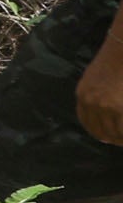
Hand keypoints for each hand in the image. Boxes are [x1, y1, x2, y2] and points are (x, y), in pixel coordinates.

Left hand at [81, 14, 122, 146]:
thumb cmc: (115, 61)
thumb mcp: (96, 79)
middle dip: (113, 139)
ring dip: (122, 139)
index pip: (87, 123)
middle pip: (101, 132)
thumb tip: (105, 118)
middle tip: (121, 141)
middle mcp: (91, 102)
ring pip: (115, 133)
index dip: (99, 133)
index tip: (109, 138)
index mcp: (83, 94)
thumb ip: (96, 96)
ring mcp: (106, 106)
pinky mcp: (120, 108)